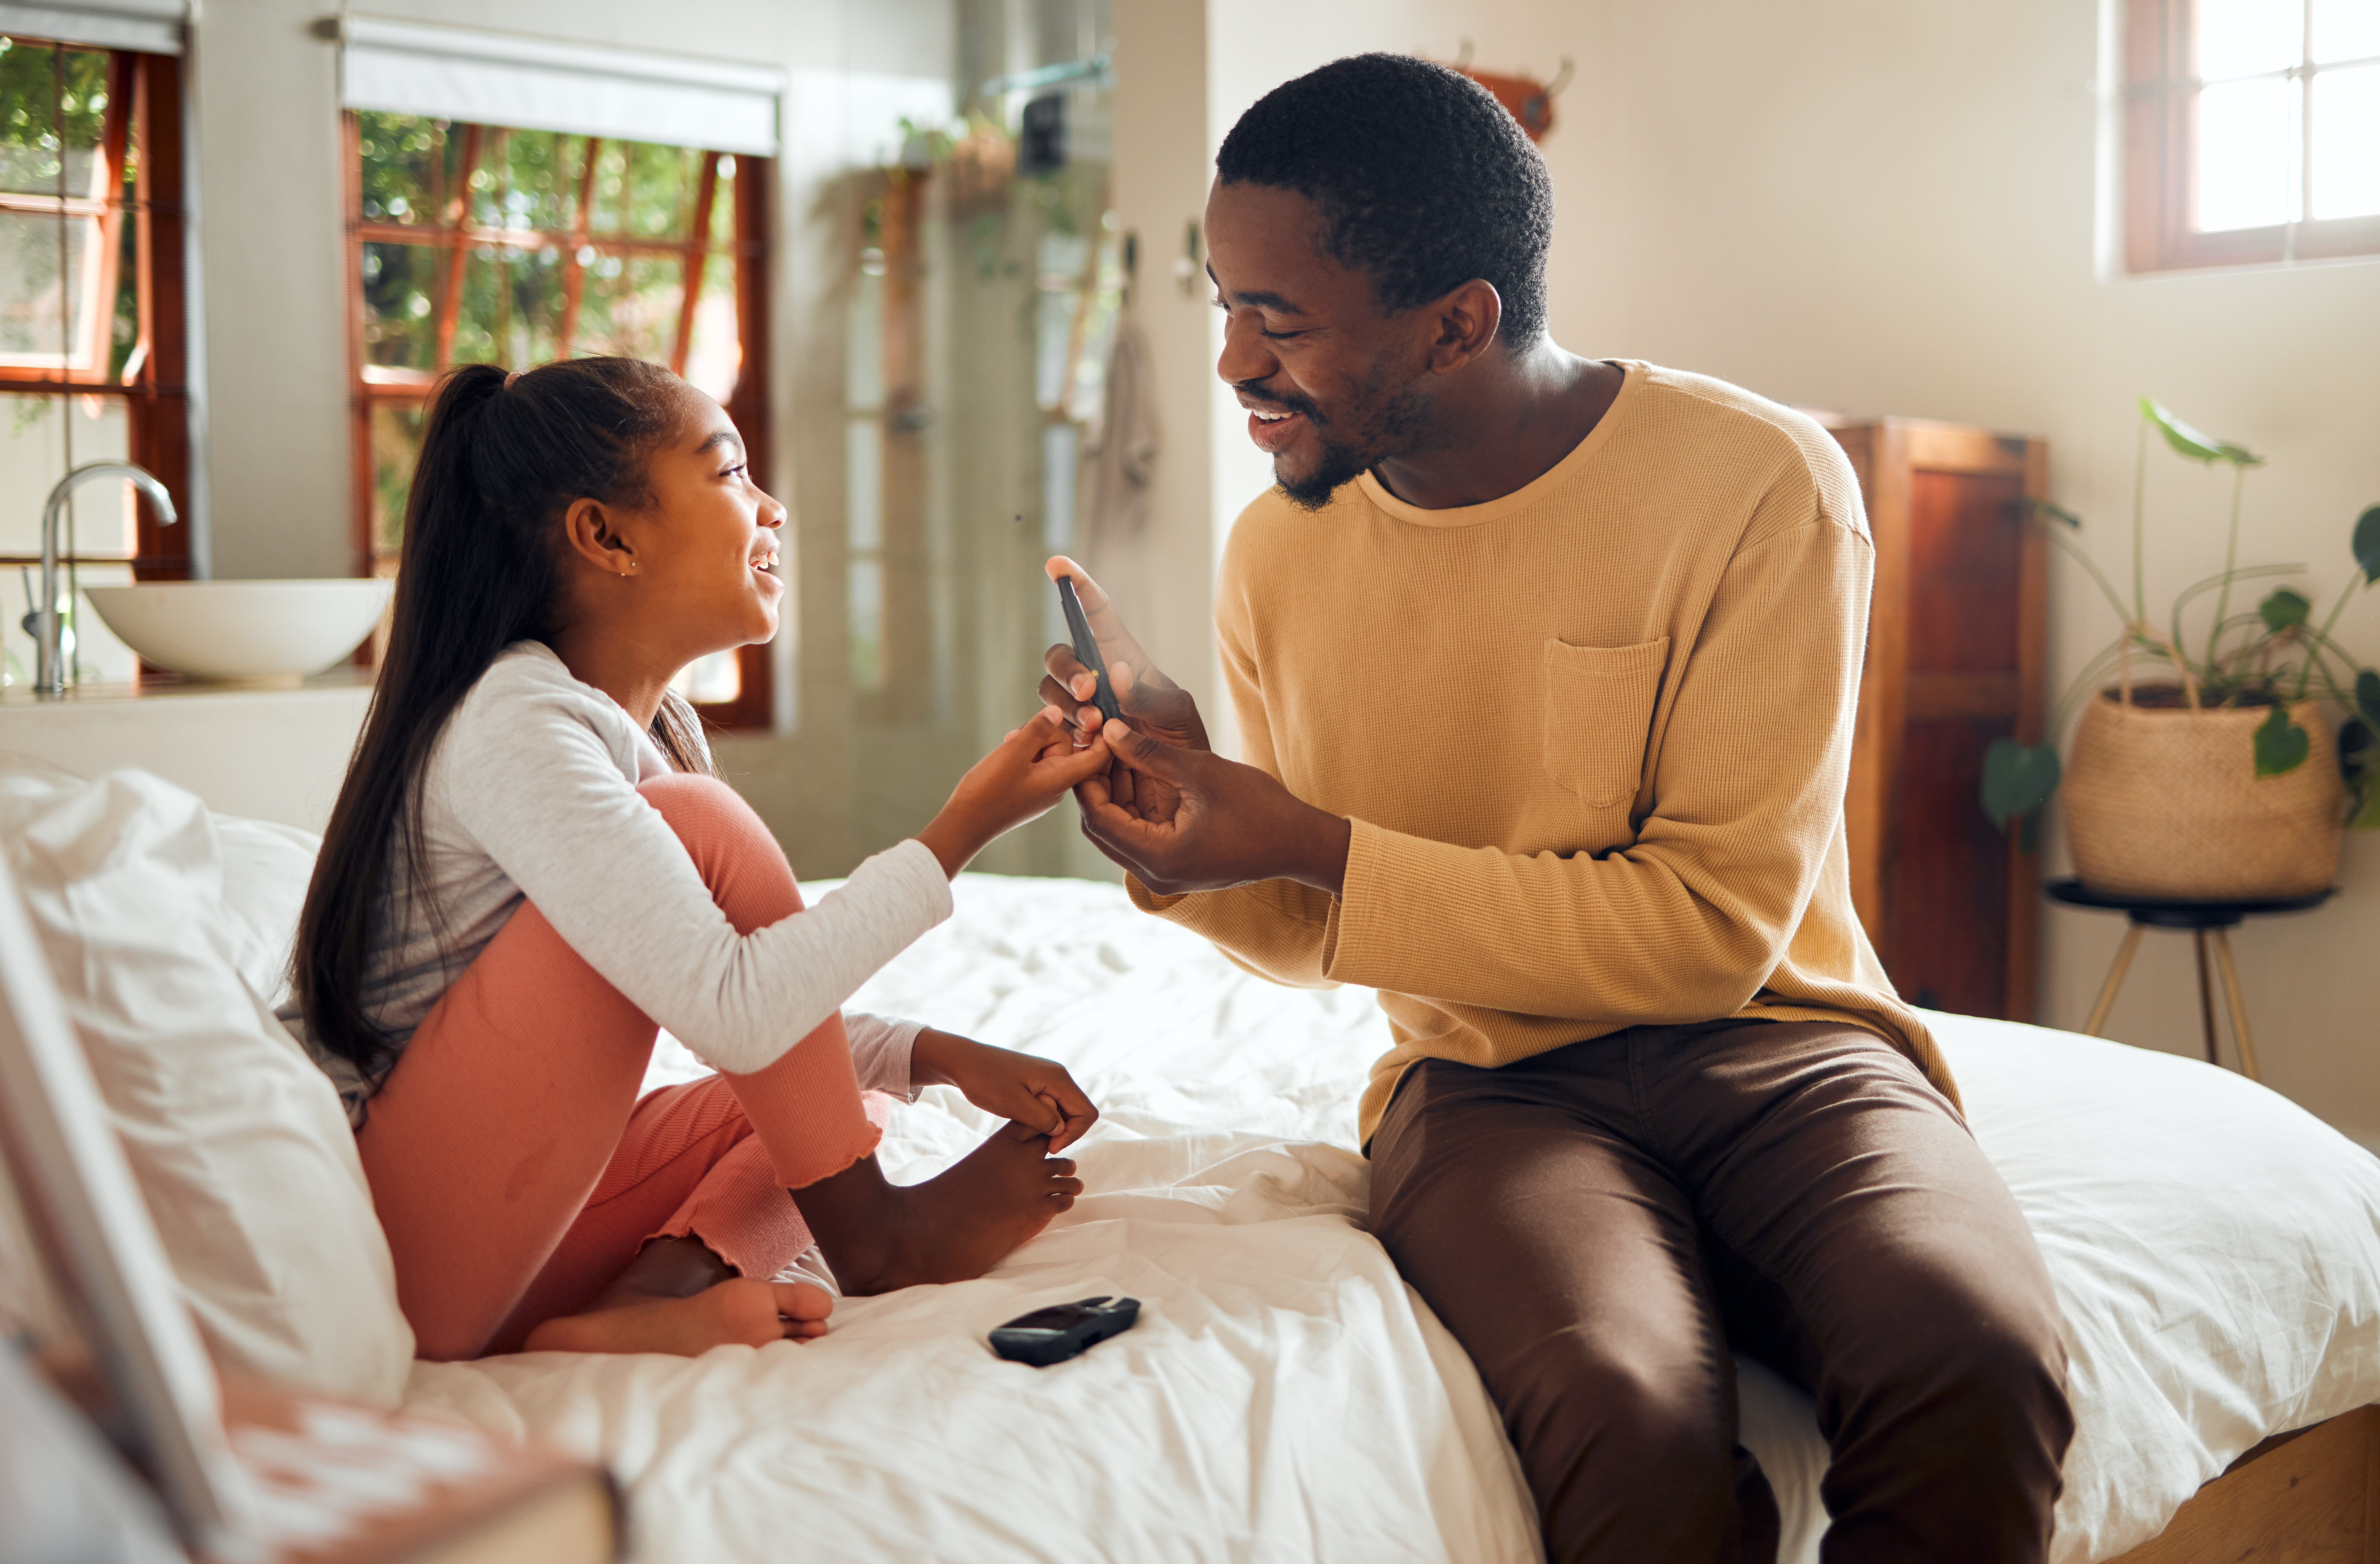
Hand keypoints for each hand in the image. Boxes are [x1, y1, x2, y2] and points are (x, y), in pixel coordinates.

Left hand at [910, 1028, 1098, 1152]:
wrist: (963, 1061)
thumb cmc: (985, 1081)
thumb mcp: (1014, 1104)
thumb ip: (1043, 1119)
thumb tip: (1061, 1129)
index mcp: (1058, 1078)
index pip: (1086, 1113)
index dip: (1074, 1134)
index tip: (1049, 1147)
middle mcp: (1058, 1076)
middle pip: (1079, 1111)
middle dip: (1065, 1132)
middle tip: (1040, 1144)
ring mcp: (1047, 1078)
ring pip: (1065, 1110)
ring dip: (1053, 1125)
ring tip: (1028, 1131)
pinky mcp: (1036, 1083)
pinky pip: (1051, 1105)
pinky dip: (1044, 1118)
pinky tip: (1024, 1123)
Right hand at [916, 708, 1113, 876]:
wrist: (964, 825)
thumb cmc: (988, 792)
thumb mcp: (1014, 753)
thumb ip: (1038, 730)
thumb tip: (1058, 712)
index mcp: (1061, 778)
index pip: (1098, 756)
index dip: (1102, 733)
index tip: (1094, 712)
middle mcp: (1058, 786)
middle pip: (1067, 747)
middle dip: (1045, 734)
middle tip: (1016, 736)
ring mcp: (1044, 790)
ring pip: (1049, 753)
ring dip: (1031, 743)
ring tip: (1008, 745)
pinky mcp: (1030, 791)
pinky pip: (1037, 764)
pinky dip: (1024, 755)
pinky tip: (1006, 754)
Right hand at [1040, 556, 1209, 752]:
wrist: (1174, 789)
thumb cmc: (1182, 743)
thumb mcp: (1177, 715)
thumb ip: (1149, 695)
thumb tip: (1115, 672)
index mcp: (1122, 659)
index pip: (1097, 615)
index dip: (1078, 587)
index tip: (1057, 564)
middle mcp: (1096, 678)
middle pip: (1061, 655)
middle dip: (1068, 669)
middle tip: (1091, 691)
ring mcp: (1079, 707)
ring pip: (1050, 691)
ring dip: (1067, 704)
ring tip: (1095, 728)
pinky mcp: (1070, 737)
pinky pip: (1049, 726)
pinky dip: (1062, 732)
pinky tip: (1084, 746)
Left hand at [1078, 721, 1351, 896]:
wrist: (1299, 843)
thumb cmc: (1259, 808)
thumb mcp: (1200, 771)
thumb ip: (1149, 753)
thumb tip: (1110, 730)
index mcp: (1159, 857)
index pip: (1098, 818)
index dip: (1087, 778)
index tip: (1089, 742)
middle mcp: (1155, 875)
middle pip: (1102, 829)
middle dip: (1097, 786)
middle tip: (1099, 744)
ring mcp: (1164, 876)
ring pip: (1119, 833)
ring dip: (1114, 795)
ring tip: (1116, 752)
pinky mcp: (1175, 868)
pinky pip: (1140, 838)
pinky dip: (1134, 808)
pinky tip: (1138, 773)